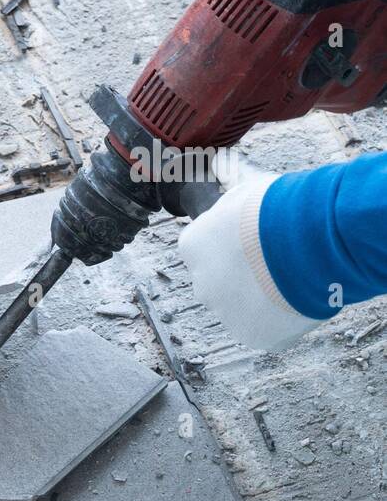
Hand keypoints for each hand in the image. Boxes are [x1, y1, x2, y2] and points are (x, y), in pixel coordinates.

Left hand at [177, 159, 320, 351]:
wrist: (307, 240)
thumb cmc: (279, 208)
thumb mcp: (248, 187)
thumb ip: (231, 188)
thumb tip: (222, 166)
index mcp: (192, 246)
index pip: (204, 248)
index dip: (233, 243)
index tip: (256, 239)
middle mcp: (200, 282)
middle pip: (221, 280)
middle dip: (245, 273)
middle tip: (279, 260)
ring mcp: (225, 312)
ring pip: (242, 306)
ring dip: (264, 297)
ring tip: (294, 277)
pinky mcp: (253, 335)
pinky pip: (266, 329)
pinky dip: (282, 320)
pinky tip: (299, 300)